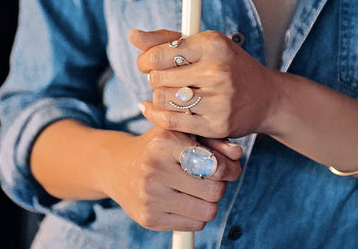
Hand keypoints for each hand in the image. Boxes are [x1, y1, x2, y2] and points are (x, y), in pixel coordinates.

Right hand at [102, 125, 241, 230]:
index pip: (214, 164)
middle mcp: (154, 168)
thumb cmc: (159, 146)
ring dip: (209, 202)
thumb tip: (238, 154)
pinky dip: (197, 215)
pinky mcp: (148, 218)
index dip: (229, 167)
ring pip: (207, 211)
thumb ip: (214, 140)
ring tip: (199, 190)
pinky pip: (194, 225)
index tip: (229, 166)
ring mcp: (149, 196)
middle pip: (214, 190)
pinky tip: (185, 201)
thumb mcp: (183, 132)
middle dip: (220, 185)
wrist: (119, 167)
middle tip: (212, 178)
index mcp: (165, 142)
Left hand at [130, 29, 278, 137]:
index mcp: (213, 44)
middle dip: (155, 79)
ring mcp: (218, 100)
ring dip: (160, 98)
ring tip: (172, 93)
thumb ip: (166, 39)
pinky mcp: (217, 125)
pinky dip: (157, 115)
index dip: (145, 60)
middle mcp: (217, 70)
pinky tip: (155, 109)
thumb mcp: (204, 45)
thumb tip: (132, 35)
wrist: (266, 97)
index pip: (159, 54)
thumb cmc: (230, 67)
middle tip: (166, 80)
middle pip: (157, 78)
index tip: (148, 64)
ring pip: (162, 100)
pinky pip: (171, 121)